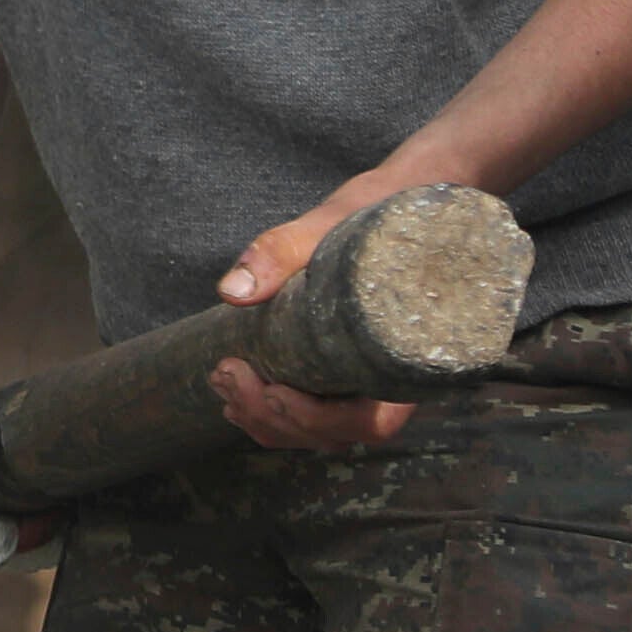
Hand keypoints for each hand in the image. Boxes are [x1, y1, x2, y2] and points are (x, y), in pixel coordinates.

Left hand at [207, 166, 437, 453]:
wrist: (408, 197)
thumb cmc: (383, 214)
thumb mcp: (332, 224)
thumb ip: (282, 252)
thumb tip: (232, 292)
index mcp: (404, 358)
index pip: (369, 423)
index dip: (317, 420)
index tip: (274, 390)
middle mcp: (391, 379)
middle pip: (335, 433)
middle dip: (274, 419)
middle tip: (226, 375)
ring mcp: (367, 378)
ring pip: (320, 430)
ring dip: (266, 419)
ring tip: (223, 381)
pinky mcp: (343, 366)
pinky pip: (312, 409)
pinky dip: (271, 409)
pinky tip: (235, 388)